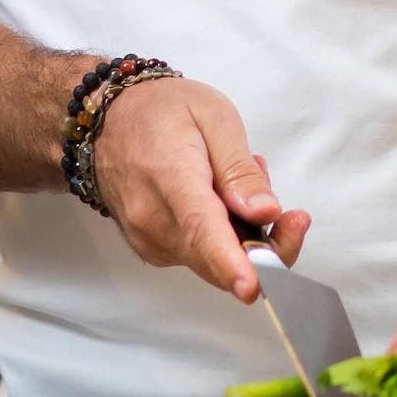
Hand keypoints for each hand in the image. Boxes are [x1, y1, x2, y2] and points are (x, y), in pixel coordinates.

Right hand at [94, 77, 310, 301]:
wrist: (105, 120)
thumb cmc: (158, 111)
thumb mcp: (214, 117)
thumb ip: (240, 170)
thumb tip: (264, 212)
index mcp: (170, 177)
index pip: (202, 228)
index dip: (231, 262)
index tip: (251, 285)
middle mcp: (153, 218)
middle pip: (219, 259)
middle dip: (267, 247)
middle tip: (292, 215)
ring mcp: (150, 240)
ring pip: (217, 262)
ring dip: (244, 235)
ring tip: (236, 184)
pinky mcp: (154, 250)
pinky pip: (203, 256)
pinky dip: (225, 237)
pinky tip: (220, 201)